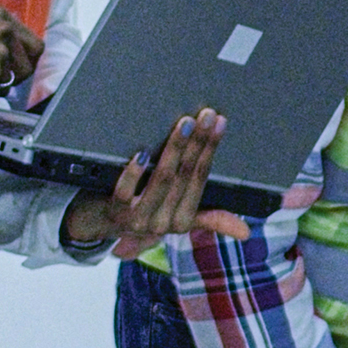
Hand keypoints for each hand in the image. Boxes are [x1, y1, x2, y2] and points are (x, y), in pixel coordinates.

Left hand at [62, 108, 247, 259]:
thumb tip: (246, 232)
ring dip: (175, 149)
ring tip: (184, 123)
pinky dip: (134, 172)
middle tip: (206, 115)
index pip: (202, 179)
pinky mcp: (114, 211)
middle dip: (198, 142)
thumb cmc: (146, 215)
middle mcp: (163, 223)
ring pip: (162, 180)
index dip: (211, 150)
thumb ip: (212, 220)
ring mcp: (138, 218)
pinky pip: (126, 192)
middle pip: (185, 176)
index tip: (219, 123)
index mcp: (183, 222)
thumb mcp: (180, 218)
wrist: (101, 225)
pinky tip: (142, 153)